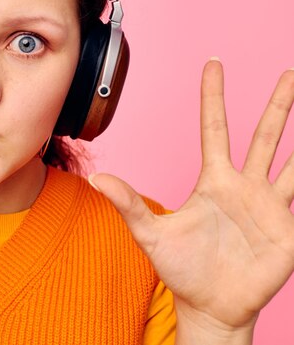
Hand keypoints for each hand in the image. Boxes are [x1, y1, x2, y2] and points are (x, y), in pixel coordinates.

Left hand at [90, 60, 293, 331]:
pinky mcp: (288, 229)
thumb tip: (96, 178)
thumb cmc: (181, 269)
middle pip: (264, 135)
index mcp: (214, 181)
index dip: (213, 96)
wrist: (209, 306)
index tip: (213, 64)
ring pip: (293, 160)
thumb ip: (128, 204)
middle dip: (279, 104)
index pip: (215, 128)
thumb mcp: (150, 234)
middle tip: (290, 73)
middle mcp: (245, 186)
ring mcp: (270, 206)